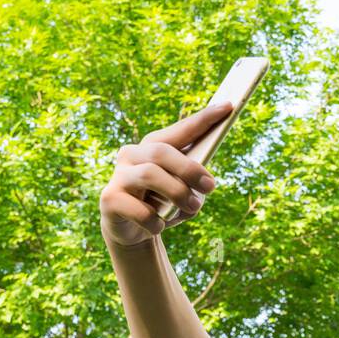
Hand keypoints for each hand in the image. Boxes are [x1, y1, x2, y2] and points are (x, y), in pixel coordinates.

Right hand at [99, 102, 231, 247]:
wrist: (132, 230)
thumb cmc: (162, 204)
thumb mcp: (183, 192)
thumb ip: (193, 184)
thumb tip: (203, 184)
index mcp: (153, 146)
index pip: (180, 130)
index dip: (204, 119)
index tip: (228, 106)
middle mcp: (132, 155)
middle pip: (162, 152)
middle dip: (189, 169)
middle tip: (211, 187)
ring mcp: (119, 176)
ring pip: (149, 175)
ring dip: (177, 192)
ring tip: (193, 208)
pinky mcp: (110, 199)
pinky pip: (139, 209)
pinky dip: (156, 220)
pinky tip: (160, 226)